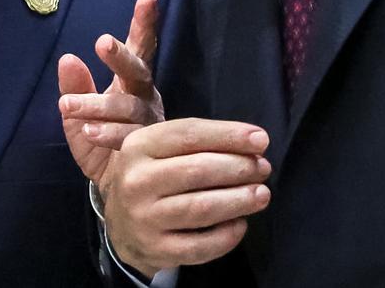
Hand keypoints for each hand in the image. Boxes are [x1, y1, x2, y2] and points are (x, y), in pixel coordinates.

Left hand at [58, 0, 162, 181]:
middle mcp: (146, 97)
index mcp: (133, 82)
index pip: (140, 47)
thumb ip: (75, 86)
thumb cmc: (101, 140)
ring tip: (70, 105)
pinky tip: (89, 131)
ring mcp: (151, 124)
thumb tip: (67, 58)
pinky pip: (130, 138)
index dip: (145, 23)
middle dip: (121, 56)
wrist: (119, 187)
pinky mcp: (149, 151)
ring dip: (99, 104)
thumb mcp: (78, 112)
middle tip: (102, 42)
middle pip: (138, 72)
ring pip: (128, 107)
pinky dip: (109, 133)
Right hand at [103, 118, 271, 274]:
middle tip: (263, 168)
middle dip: (239, 168)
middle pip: (198, 170)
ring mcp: (145, 217)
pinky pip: (199, 246)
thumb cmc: (152, 175)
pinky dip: (226, 236)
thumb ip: (198, 139)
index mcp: (139, 146)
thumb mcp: (159, 147)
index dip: (229, 135)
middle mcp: (137, 181)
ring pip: (201, 208)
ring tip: (261, 194)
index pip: (189, 134)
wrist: (121, 224)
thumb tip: (253, 143)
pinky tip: (241, 224)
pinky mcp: (156, 249)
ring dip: (239, 200)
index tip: (261, 139)